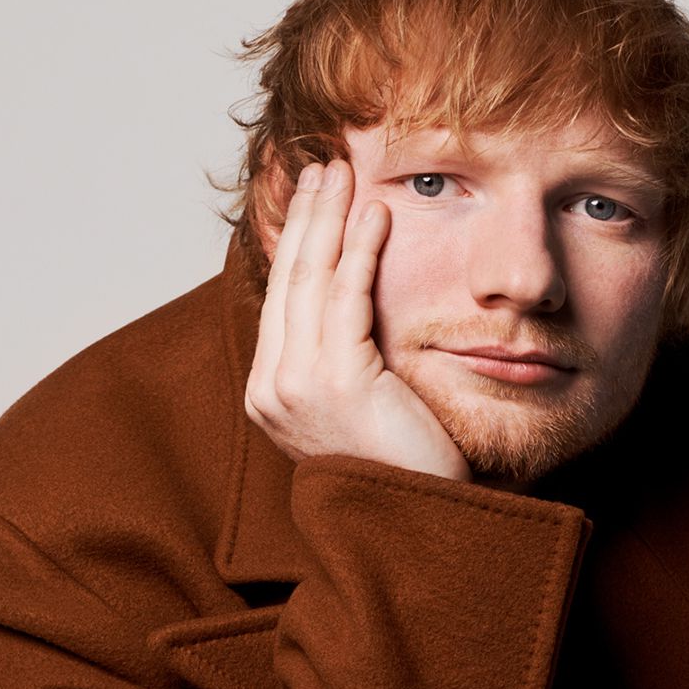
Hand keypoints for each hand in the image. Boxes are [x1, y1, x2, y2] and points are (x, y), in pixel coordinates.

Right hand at [244, 158, 473, 482]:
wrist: (417, 522)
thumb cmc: (401, 469)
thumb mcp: (360, 406)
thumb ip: (343, 358)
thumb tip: (350, 305)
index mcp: (272, 393)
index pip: (281, 298)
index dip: (295, 240)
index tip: (312, 198)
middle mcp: (274, 387)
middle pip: (287, 278)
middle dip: (305, 215)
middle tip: (321, 166)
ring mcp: (297, 385)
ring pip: (310, 279)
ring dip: (329, 218)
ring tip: (344, 174)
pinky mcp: (333, 380)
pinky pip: (346, 298)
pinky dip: (360, 250)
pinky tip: (374, 216)